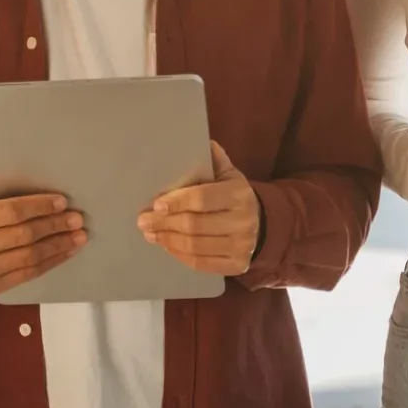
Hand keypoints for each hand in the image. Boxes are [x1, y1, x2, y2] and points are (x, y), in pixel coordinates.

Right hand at [0, 152, 86, 295]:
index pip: (11, 212)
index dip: (39, 207)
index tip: (62, 201)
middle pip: (24, 235)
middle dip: (54, 226)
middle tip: (77, 218)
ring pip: (30, 257)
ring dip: (58, 245)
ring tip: (79, 236)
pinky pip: (28, 274)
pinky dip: (51, 263)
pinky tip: (66, 253)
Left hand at [138, 142, 260, 274]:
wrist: (264, 225)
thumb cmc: (235, 196)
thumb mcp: (230, 175)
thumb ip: (214, 160)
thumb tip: (201, 142)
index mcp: (239, 194)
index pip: (202, 199)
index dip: (177, 202)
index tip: (156, 204)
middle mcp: (243, 221)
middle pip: (194, 225)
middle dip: (164, 223)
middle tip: (144, 221)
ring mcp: (241, 246)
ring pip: (195, 246)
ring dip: (167, 240)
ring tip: (151, 233)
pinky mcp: (236, 265)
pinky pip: (200, 263)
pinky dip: (179, 255)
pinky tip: (167, 246)